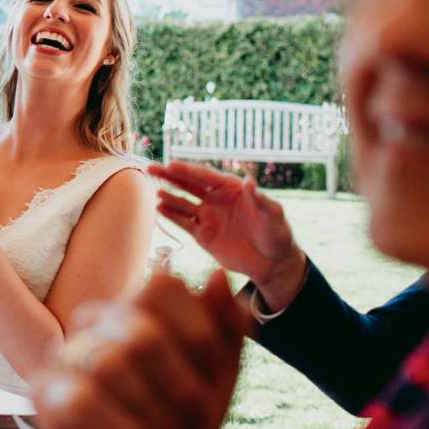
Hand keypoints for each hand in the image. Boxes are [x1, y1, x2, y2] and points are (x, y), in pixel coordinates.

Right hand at [32, 271, 247, 428]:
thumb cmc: (175, 418)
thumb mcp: (213, 377)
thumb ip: (225, 329)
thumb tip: (220, 275)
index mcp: (137, 307)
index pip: (162, 287)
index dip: (198, 330)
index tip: (216, 371)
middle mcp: (96, 321)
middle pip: (142, 332)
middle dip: (179, 381)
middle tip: (197, 415)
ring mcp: (67, 354)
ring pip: (111, 364)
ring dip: (152, 408)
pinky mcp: (45, 391)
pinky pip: (82, 400)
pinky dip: (120, 428)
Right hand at [148, 160, 306, 308]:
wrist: (272, 264)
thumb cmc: (276, 235)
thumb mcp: (273, 216)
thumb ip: (260, 200)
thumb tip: (249, 181)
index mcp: (231, 189)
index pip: (205, 176)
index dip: (187, 170)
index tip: (171, 165)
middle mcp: (216, 200)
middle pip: (188, 184)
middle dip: (170, 176)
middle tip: (151, 168)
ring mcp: (208, 216)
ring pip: (182, 203)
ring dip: (169, 196)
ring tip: (155, 191)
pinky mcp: (202, 235)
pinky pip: (183, 222)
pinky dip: (170, 216)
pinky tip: (158, 208)